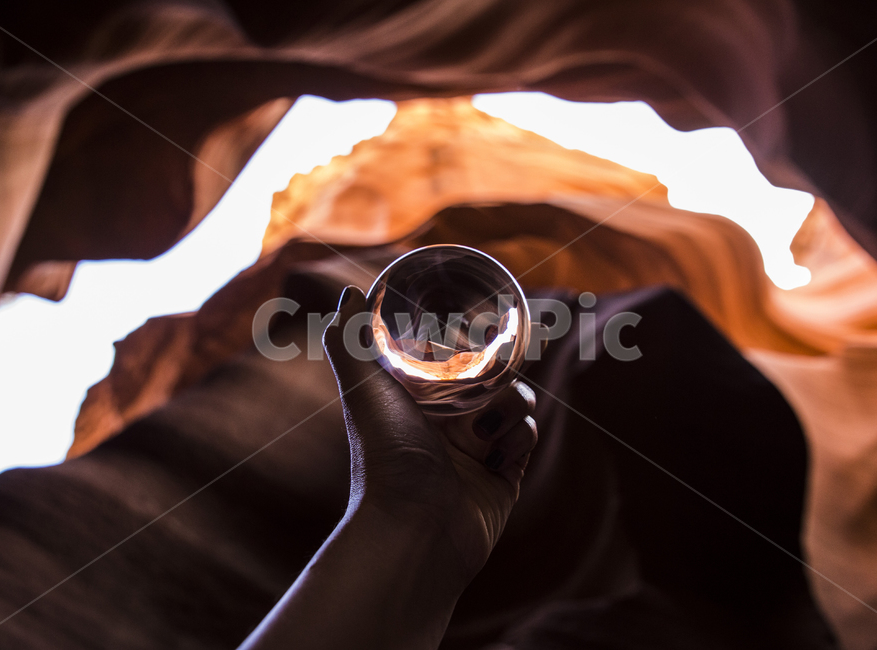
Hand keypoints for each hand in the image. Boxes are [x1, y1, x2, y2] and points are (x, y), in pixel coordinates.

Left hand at [323, 285, 537, 581]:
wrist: (415, 533)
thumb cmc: (384, 460)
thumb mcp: (363, 390)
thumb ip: (350, 339)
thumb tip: (350, 289)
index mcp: (415, 401)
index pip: (447, 358)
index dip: (463, 339)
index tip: (474, 320)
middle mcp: (445, 423)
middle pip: (488, 376)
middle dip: (497, 369)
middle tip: (492, 369)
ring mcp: (476, 448)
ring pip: (514, 401)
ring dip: (510, 404)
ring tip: (484, 427)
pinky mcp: (503, 472)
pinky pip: (526, 437)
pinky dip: (517, 438)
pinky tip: (495, 454)